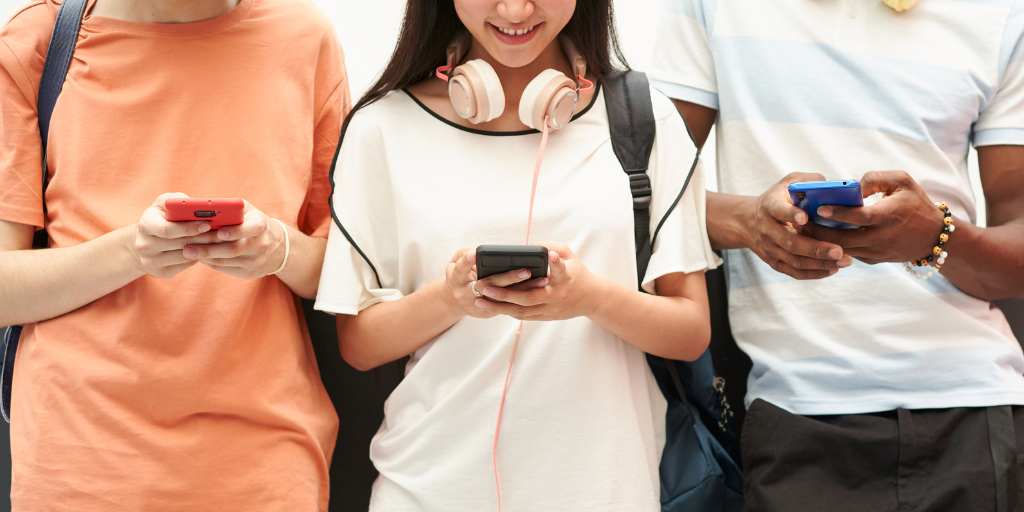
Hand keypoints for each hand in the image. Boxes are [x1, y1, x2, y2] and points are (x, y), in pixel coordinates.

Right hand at [132, 193, 219, 278]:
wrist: (147, 239)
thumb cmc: (163, 215)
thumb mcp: (166, 203)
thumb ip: (179, 202)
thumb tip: (200, 206)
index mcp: (145, 225)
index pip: (168, 230)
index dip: (189, 228)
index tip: (208, 224)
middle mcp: (143, 245)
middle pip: (180, 244)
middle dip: (203, 238)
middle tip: (223, 233)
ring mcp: (150, 261)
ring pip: (185, 256)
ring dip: (205, 248)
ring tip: (220, 240)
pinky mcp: (161, 272)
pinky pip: (185, 265)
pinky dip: (198, 257)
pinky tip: (209, 249)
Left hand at [181, 200, 285, 278]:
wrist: (276, 248)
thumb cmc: (252, 222)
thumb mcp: (247, 211)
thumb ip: (230, 208)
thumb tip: (201, 208)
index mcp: (261, 226)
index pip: (250, 229)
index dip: (235, 231)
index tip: (217, 232)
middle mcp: (261, 245)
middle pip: (233, 249)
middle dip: (209, 248)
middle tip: (187, 247)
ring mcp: (255, 261)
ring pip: (226, 261)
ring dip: (206, 256)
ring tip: (187, 252)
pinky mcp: (248, 273)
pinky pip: (225, 268)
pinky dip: (211, 262)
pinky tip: (200, 257)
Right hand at [441, 248, 546, 318]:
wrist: (454, 301)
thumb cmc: (458, 274)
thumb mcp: (454, 262)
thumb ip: (465, 255)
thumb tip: (479, 251)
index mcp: (456, 279)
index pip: (461, 269)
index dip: (467, 262)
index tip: (475, 253)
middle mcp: (467, 294)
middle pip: (489, 286)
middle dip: (508, 278)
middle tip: (526, 271)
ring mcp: (480, 304)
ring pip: (504, 299)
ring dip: (524, 289)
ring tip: (542, 280)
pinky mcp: (490, 312)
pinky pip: (509, 305)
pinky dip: (524, 296)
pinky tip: (540, 288)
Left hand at [474, 245, 602, 320]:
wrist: (592, 299)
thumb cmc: (578, 273)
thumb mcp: (571, 256)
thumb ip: (553, 247)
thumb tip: (531, 246)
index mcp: (566, 278)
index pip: (561, 271)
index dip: (556, 264)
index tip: (550, 256)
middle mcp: (557, 295)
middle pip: (529, 297)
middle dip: (505, 293)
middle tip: (485, 287)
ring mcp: (550, 309)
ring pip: (522, 311)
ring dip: (499, 306)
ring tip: (479, 300)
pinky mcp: (546, 316)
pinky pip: (523, 316)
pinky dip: (507, 310)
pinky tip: (490, 305)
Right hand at [746, 172, 850, 278]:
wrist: (749, 221)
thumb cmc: (780, 198)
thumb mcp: (790, 182)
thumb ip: (810, 182)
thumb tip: (834, 188)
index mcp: (770, 205)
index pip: (778, 210)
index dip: (790, 214)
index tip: (805, 218)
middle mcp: (766, 228)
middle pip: (789, 242)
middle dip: (815, 248)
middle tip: (839, 251)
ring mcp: (769, 248)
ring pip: (794, 260)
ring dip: (819, 263)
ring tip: (843, 261)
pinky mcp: (774, 262)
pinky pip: (793, 272)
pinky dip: (814, 273)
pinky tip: (833, 269)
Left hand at [804, 171, 945, 264]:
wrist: (934, 237)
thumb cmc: (916, 203)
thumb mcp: (903, 182)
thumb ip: (877, 179)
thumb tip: (852, 185)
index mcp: (890, 215)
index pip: (860, 217)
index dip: (839, 213)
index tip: (819, 208)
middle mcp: (882, 237)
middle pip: (843, 239)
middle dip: (819, 232)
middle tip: (799, 221)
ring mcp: (876, 251)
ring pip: (842, 249)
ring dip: (821, 241)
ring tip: (803, 229)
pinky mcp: (872, 260)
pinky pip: (848, 253)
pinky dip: (832, 246)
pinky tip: (817, 237)